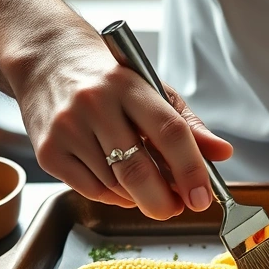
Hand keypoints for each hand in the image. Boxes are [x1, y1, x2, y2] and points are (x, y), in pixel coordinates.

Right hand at [5, 35, 232, 219]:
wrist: (45, 59)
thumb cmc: (107, 77)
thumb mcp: (151, 90)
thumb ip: (188, 124)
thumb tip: (222, 153)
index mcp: (128, 86)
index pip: (169, 132)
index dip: (191, 170)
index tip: (203, 197)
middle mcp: (94, 105)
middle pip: (137, 169)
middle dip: (164, 201)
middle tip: (178, 209)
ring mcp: (67, 129)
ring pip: (115, 185)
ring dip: (139, 198)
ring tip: (148, 187)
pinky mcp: (48, 152)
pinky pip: (91, 191)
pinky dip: (113, 197)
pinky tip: (120, 184)